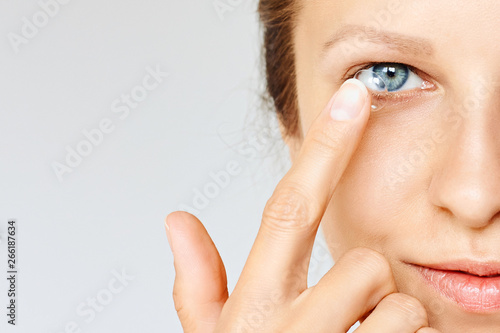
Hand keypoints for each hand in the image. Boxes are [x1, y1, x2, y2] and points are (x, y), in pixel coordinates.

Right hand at [165, 79, 440, 331]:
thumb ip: (196, 288)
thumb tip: (177, 221)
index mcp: (254, 309)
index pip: (289, 207)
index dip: (322, 147)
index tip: (351, 98)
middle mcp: (291, 331)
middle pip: (366, 265)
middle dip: (363, 287)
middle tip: (339, 323)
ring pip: (400, 306)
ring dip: (387, 326)